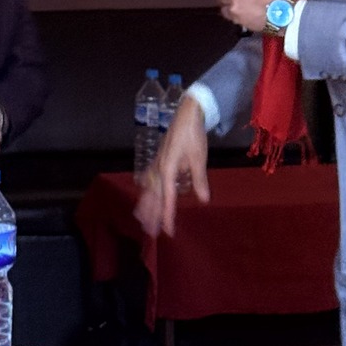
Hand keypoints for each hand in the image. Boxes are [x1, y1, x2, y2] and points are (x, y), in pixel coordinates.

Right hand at [135, 96, 208, 238]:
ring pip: (148, 189)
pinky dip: (145, 188)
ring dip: (145, 205)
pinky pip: (148, 178)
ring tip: (141, 219)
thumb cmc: (194, 135)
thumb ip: (199, 180)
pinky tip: (144, 189)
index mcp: (168, 170)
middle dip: (151, 215)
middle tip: (150, 233)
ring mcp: (156, 163)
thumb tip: (203, 200)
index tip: (168, 231)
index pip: (166, 199)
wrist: (187, 113)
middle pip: (152, 197)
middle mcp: (158, 169)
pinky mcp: (158, 158)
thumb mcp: (199, 158)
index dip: (167, 216)